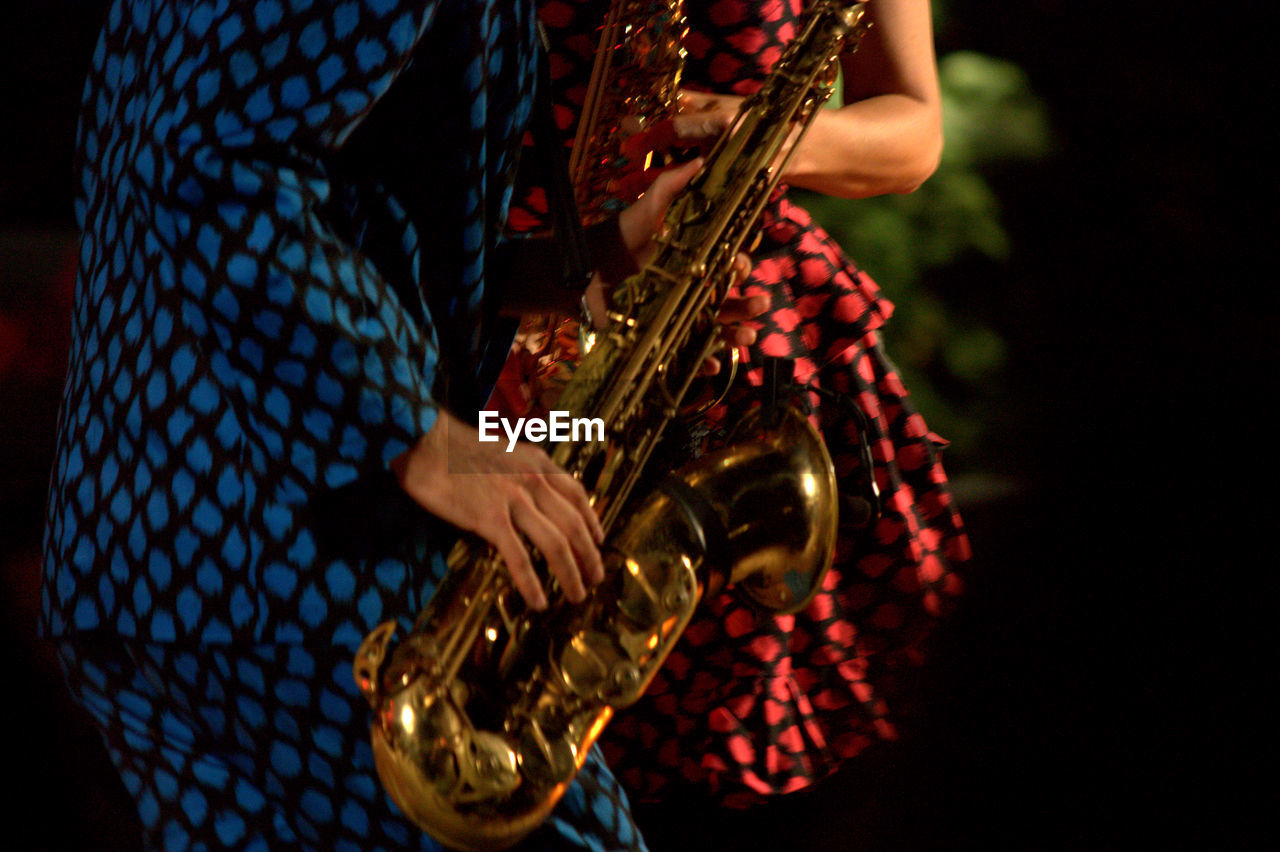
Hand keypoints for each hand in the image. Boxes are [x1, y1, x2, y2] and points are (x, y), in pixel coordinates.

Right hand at [393, 411, 604, 609]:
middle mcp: (533, 480)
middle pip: (574, 524)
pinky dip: (532, 583)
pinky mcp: (490, 518)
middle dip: (590, 556)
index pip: (577, 494)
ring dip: (571, 574)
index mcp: (538, 462)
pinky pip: (519, 557)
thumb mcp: (504, 451)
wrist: (425, 444)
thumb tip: (536, 496)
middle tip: (596, 578)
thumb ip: (525, 471)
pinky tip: (538, 601)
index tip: (599, 541)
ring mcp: (514, 499)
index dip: (593, 521)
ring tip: (576, 595)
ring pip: (556, 544)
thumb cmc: (456, 449)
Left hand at [598, 158, 765, 373]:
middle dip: (748, 303)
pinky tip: (715, 364)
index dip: (738, 265)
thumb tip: (703, 158)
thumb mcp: (645, 210)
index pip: (726, 263)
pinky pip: (689, 355)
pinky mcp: (660, 340)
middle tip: (759, 305)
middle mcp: (689, 289)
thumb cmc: (614, 239)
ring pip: (717, 328)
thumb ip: (671, 186)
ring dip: (737, 334)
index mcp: (691, 259)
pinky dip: (707, 362)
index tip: (739, 265)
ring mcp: (676, 316)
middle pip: (728, 299)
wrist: (577, 274)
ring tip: (748, 337)